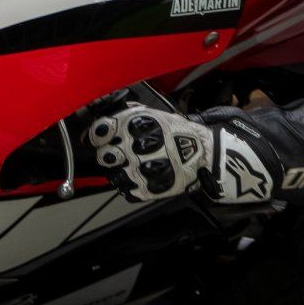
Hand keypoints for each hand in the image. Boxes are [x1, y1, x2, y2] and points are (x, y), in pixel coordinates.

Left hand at [87, 104, 274, 203]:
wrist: (206, 154)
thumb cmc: (178, 132)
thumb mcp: (154, 113)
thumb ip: (128, 115)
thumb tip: (103, 118)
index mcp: (135, 125)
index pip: (100, 131)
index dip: (97, 135)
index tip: (101, 138)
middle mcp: (135, 147)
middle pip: (105, 156)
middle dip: (109, 154)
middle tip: (118, 153)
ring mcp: (141, 170)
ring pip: (113, 175)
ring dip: (118, 171)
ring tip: (131, 166)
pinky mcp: (149, 188)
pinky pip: (127, 191)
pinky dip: (130, 186)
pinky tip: (139, 178)